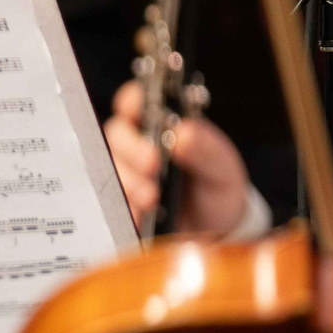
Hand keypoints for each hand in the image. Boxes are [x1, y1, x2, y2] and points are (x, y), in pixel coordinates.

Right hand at [103, 80, 249, 235]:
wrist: (216, 231)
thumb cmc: (217, 187)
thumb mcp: (223, 167)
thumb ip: (206, 149)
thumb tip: (182, 133)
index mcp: (163, 124)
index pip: (138, 101)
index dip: (134, 101)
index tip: (140, 111)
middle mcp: (138, 144)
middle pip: (117, 133)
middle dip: (131, 149)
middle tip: (151, 164)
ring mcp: (127, 173)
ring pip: (110, 167)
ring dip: (128, 181)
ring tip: (150, 198)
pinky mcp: (121, 202)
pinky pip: (111, 201)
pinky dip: (124, 208)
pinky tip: (140, 216)